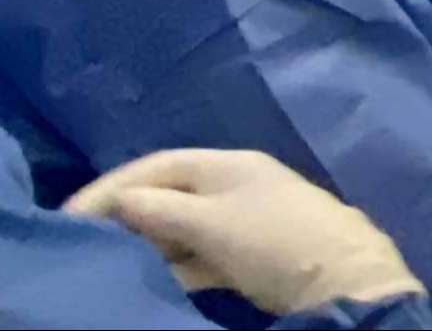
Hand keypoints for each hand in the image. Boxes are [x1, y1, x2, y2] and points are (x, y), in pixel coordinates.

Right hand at [64, 150, 422, 313]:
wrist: (346, 278)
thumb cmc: (274, 242)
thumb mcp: (211, 225)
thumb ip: (160, 212)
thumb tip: (118, 203)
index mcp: (229, 164)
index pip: (159, 165)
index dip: (112, 187)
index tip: (71, 216)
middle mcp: (239, 183)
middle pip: (171, 193)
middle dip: (129, 215)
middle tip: (87, 243)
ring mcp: (250, 218)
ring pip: (186, 226)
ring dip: (151, 242)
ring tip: (112, 264)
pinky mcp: (256, 253)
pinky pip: (204, 253)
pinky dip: (178, 264)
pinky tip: (155, 281)